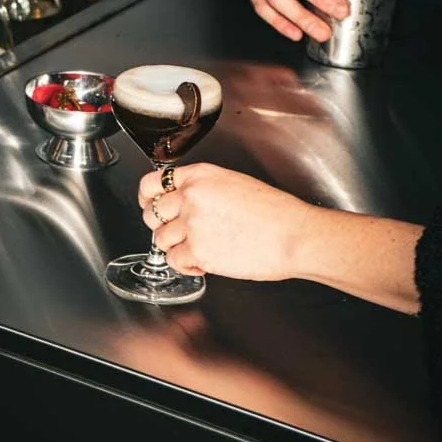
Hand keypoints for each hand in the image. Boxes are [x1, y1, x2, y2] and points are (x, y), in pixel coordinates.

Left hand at [138, 162, 313, 278]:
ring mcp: (192, 224)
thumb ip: (203, 189)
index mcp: (200, 176)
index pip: (152, 184)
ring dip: (176, 247)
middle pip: (152, 214)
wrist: (293, 235)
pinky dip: (186, 265)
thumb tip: (184, 203)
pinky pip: (174, 261)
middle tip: (178, 233)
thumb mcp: (234, 184)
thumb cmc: (275, 212)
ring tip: (198, 248)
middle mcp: (191, 197)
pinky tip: (203, 262)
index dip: (148, 199)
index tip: (150, 206)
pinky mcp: (197, 252)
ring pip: (161, 240)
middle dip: (162, 226)